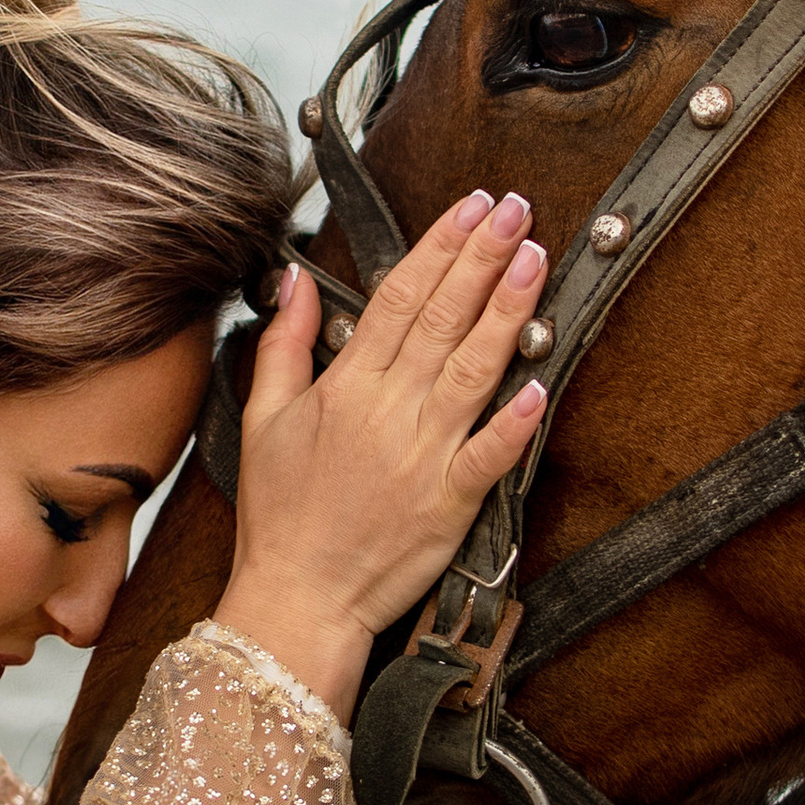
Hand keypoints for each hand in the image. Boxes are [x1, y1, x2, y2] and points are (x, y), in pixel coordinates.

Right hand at [212, 190, 548, 718]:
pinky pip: (489, 455)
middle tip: (515, 209)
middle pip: (442, 318)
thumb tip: (295, 281)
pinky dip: (515, 422)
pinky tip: (542, 382)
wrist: (297, 597)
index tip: (469, 207)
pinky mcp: (449, 502)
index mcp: (346, 388)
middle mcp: (388, 412)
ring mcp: (422, 455)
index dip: (438, 247)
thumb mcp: (262, 419)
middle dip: (482, 257)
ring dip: (507, 314)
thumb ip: (284, 345)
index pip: (398, 298)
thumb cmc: (280, 516)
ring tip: (535, 262)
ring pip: (472, 370)